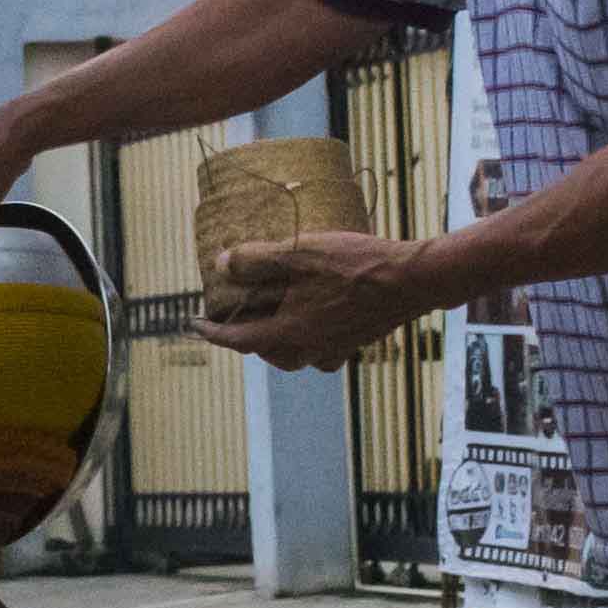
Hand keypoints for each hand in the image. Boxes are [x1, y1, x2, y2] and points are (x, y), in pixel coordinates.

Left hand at [196, 228, 451, 368]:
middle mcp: (310, 350)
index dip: (211, 332)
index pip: (238, 340)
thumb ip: (257, 260)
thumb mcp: (299, 252)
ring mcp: (336, 349)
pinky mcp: (357, 341)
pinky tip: (315, 314)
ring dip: (279, 338)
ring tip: (274, 312)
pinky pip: (323, 348)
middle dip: (249, 336)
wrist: (413, 280)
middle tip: (238, 313)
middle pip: (268, 352)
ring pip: (295, 354)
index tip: (193, 324)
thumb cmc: (354, 265)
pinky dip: (309, 335)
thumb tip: (223, 265)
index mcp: (290, 333)